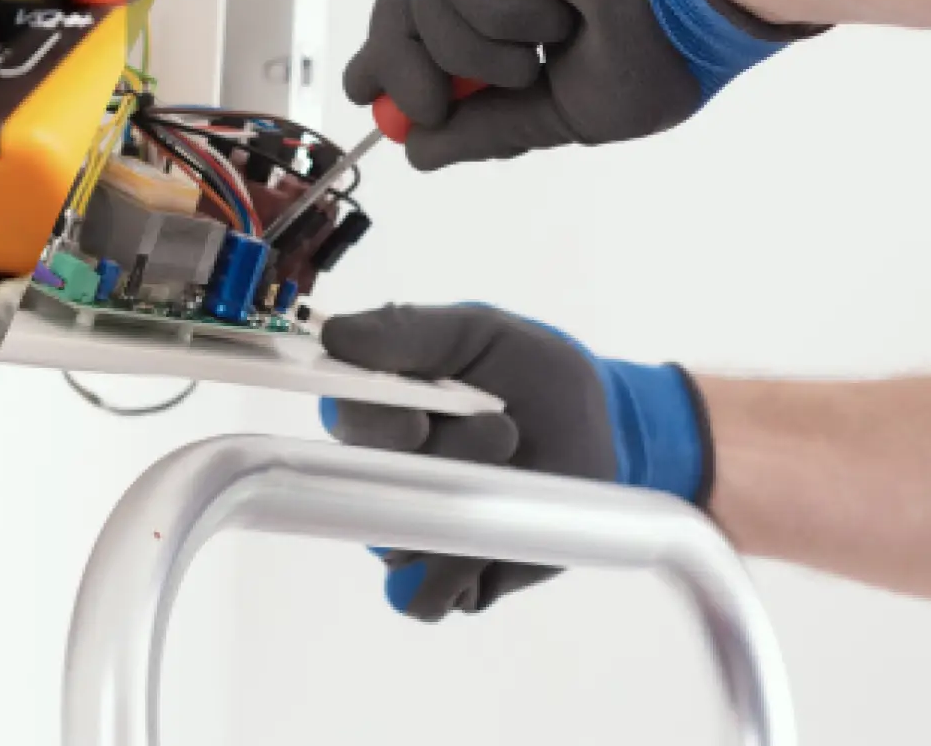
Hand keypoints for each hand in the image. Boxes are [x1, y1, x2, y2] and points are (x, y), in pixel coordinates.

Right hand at [316, 303, 710, 619]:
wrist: (594, 427)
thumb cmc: (526, 368)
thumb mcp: (476, 332)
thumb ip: (407, 331)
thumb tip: (336, 336)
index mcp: (374, 408)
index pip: (343, 423)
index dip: (375, 428)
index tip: (420, 419)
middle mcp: (377, 473)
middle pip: (363, 493)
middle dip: (435, 470)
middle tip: (502, 435)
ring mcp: (409, 528)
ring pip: (393, 549)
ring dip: (450, 525)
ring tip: (507, 490)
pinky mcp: (446, 575)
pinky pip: (421, 598)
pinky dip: (450, 583)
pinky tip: (487, 549)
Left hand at [342, 0, 820, 167]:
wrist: (712, 2)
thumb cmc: (665, 51)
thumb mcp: (564, 108)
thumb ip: (491, 124)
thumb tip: (421, 150)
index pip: (424, 5)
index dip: (386, 48)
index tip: (363, 90)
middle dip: (403, 60)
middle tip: (426, 107)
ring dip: (473, 48)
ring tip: (536, 57)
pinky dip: (499, 12)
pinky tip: (551, 15)